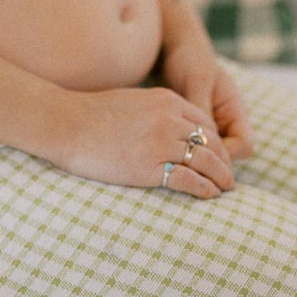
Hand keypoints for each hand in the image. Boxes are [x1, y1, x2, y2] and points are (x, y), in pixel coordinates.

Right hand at [54, 85, 236, 198]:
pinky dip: (204, 188)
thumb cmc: (91, 113)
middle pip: (211, 141)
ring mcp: (160, 142)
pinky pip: (188, 179)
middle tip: (229, 176)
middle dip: (224, 160)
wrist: (67, 122)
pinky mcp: (150, 166)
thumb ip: (154, 111)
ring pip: (205, 160)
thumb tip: (163, 127)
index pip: (204, 122)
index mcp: (166, 100)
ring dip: (221, 176)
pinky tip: (209, 195)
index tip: (220, 156)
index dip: (216, 142)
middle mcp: (169, 118)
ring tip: (226, 189)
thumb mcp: (132, 101)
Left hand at [162, 41, 254, 163]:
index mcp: (235, 110)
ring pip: (211, 154)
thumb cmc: (189, 60)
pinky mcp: (194, 127)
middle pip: (229, 155)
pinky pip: (195, 147)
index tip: (204, 157)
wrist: (173, 49)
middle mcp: (227, 122)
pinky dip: (186, 151)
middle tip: (186, 167)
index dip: (228, 156)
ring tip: (175, 161)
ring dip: (196, 159)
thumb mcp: (197, 81)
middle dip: (211, 164)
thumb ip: (202, 107)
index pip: (244, 145)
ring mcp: (212, 126)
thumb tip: (203, 139)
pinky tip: (168, 152)